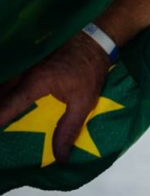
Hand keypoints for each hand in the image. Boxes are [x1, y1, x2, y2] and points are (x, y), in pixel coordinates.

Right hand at [0, 34, 110, 162]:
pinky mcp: (26, 60)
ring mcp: (22, 64)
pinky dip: (3, 92)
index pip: (4, 109)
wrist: (94, 38)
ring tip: (2, 117)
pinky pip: (7, 78)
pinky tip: (5, 101)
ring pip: (0, 86)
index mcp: (35, 84)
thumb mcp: (84, 102)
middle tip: (1, 126)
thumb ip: (68, 129)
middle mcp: (23, 73)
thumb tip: (60, 157)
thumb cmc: (90, 70)